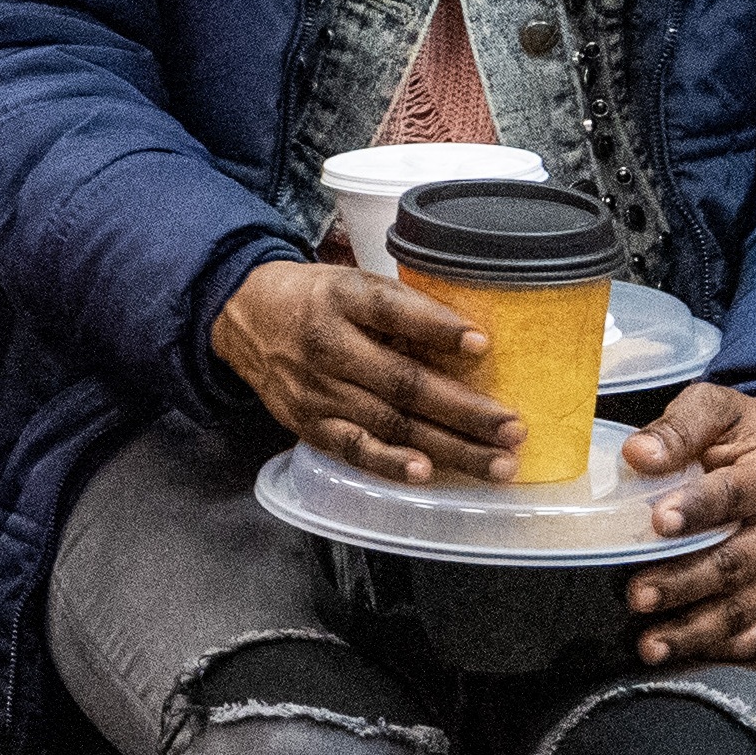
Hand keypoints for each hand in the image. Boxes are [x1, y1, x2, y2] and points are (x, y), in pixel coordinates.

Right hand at [210, 258, 526, 481]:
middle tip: (514, 428)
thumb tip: (472, 342)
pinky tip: (425, 472)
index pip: (389, 310)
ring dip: (449, 447)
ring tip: (498, 463)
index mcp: (340, 298)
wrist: (241, 314)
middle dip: (464, 410)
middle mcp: (325, 345)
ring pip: (389, 423)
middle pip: (401, 381)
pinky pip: (353, 448)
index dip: (436, 327)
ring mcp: (315, 390)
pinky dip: (389, 462)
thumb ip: (403, 308)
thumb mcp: (351, 282)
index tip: (483, 344)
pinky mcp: (308, 423)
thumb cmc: (315, 299)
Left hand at [619, 383, 755, 663]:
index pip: (733, 496)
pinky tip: (686, 658)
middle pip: (736, 563)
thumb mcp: (713, 407)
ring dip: (697, 630)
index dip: (697, 510)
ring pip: (746, 609)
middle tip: (636, 594)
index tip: (657, 522)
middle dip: (684, 582)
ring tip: (650, 644)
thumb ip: (678, 426)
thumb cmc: (740, 431)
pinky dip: (726, 651)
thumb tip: (638, 453)